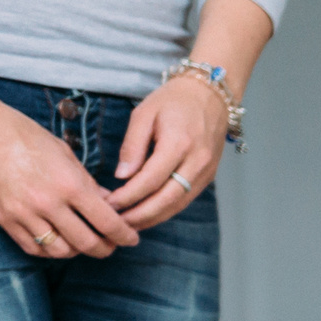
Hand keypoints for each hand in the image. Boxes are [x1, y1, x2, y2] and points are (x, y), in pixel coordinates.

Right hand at [0, 102, 141, 257]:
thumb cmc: (23, 135)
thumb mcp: (65, 154)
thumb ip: (89, 183)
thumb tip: (110, 203)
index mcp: (68, 184)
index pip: (107, 222)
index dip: (125, 235)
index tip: (132, 238)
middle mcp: (48, 203)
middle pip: (87, 243)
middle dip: (105, 248)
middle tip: (110, 245)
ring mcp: (24, 214)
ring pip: (61, 251)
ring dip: (77, 251)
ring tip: (83, 243)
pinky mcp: (4, 219)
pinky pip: (33, 247)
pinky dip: (49, 250)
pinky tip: (58, 242)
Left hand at [109, 75, 226, 228]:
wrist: (210, 95)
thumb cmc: (173, 100)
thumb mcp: (144, 114)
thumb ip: (132, 146)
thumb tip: (122, 177)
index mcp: (179, 143)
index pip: (150, 180)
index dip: (129, 196)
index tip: (109, 204)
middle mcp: (196, 162)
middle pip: (167, 200)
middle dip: (140, 215)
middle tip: (117, 224)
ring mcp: (206, 172)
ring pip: (178, 205)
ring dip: (153, 218)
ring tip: (129, 224)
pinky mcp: (208, 177)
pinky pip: (185, 199)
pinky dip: (166, 210)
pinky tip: (148, 214)